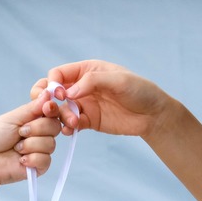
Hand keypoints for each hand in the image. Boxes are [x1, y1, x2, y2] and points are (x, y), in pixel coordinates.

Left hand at [0, 93, 61, 187]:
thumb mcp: (13, 117)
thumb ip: (33, 108)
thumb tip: (49, 93)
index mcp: (34, 120)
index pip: (53, 113)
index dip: (52, 110)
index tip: (47, 108)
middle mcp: (39, 134)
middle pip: (55, 127)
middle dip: (37, 128)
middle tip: (20, 132)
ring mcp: (40, 151)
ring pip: (50, 144)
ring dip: (30, 144)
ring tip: (16, 148)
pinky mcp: (39, 166)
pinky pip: (46, 160)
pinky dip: (32, 158)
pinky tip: (20, 159)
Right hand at [29, 60, 175, 138]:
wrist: (154, 115)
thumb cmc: (140, 90)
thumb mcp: (118, 80)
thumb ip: (93, 82)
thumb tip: (68, 93)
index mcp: (87, 70)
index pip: (59, 73)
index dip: (53, 83)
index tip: (58, 94)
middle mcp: (82, 86)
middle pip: (53, 91)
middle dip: (47, 99)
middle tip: (50, 108)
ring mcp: (84, 104)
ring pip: (60, 109)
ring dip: (60, 116)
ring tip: (72, 123)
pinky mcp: (88, 121)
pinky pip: (70, 124)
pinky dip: (67, 127)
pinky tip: (71, 130)